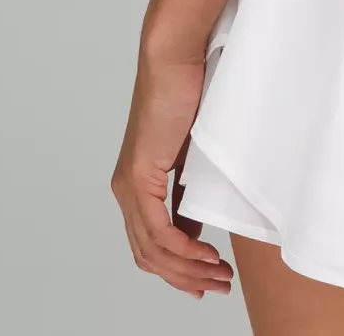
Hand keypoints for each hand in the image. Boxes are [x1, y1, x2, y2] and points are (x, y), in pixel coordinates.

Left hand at [111, 47, 233, 297]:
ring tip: (218, 275)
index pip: (149, 245)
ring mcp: (129, 185)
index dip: (176, 270)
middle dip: (185, 277)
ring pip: (152, 250)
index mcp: (135, 183)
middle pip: (148, 256)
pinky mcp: (139, 176)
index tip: (205, 280)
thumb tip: (191, 228)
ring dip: (187, 269)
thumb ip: (186, 193)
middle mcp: (125, 190)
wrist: (174, 57)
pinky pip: (158, 231)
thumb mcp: (189, 154)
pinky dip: (182, 250)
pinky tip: (204, 255)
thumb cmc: (187, 92)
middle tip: (217, 286)